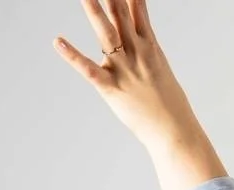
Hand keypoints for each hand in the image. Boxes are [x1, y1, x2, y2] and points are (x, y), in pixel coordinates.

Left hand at [53, 0, 224, 189]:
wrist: (175, 132)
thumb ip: (148, 57)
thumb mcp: (162, 73)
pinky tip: (58, 41)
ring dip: (95, 13)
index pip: (139, 13)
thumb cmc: (171, 108)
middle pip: (121, 17)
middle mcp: (137, 55)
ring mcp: (124, 71)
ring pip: (107, 35)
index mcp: (151, 50)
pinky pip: (88, 70)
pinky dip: (72, 55)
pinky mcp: (112, 88)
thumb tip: (143, 47)